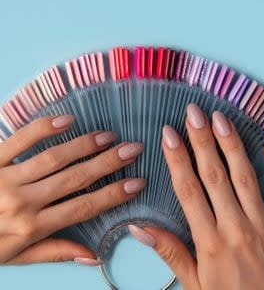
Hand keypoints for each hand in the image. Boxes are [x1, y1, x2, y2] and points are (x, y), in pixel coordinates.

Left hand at [0, 115, 144, 264]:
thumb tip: (94, 255)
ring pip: (54, 158)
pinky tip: (67, 120)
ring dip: (84, 145)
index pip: (83, 208)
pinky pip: (20, 140)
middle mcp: (23, 202)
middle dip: (108, 163)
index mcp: (31, 227)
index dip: (113, 195)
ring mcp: (7, 177)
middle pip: (75, 179)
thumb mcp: (17, 256)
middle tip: (132, 149)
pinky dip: (44, 128)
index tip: (137, 183)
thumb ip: (55, 251)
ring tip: (108, 136)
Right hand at [129, 104, 263, 289]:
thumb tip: (138, 227)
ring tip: (220, 119)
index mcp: (210, 242)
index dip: (177, 160)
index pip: (188, 191)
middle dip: (202, 141)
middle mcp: (236, 228)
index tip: (168, 135)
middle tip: (193, 113)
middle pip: (215, 176)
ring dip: (232, 145)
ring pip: (246, 177)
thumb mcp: (194, 283)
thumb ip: (168, 251)